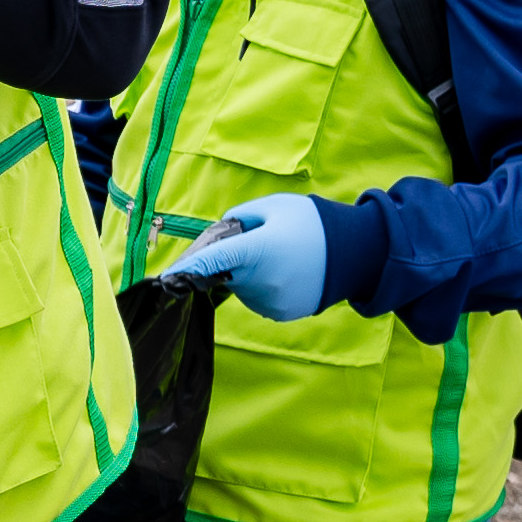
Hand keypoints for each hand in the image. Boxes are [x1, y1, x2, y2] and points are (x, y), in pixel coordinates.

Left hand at [163, 193, 331, 320]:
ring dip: (247, 274)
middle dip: (229, 260)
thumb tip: (217, 237)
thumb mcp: (273, 207)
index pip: (210, 261)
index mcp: (256, 251)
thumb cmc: (311, 223)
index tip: (167, 277)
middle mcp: (260, 282)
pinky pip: (257, 299)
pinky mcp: (279, 314)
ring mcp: (269, 302)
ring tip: (279, 256)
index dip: (187, 268)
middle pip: (225, 272)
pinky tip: (286, 272)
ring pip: (240, 287)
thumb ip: (238, 219)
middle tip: (257, 242)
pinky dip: (262, 287)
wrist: (355, 253)